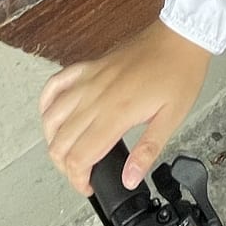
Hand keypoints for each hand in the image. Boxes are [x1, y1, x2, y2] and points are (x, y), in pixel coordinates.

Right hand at [39, 20, 212, 196]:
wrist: (179, 39)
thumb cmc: (178, 75)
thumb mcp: (172, 119)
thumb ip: (147, 151)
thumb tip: (130, 179)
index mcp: (116, 113)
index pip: (79, 157)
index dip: (78, 179)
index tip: (88, 186)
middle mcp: (95, 97)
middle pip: (59, 142)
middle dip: (64, 166)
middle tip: (81, 174)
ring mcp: (88, 80)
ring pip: (51, 117)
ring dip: (52, 140)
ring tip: (67, 152)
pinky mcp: (88, 68)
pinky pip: (54, 85)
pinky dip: (46, 104)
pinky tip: (52, 115)